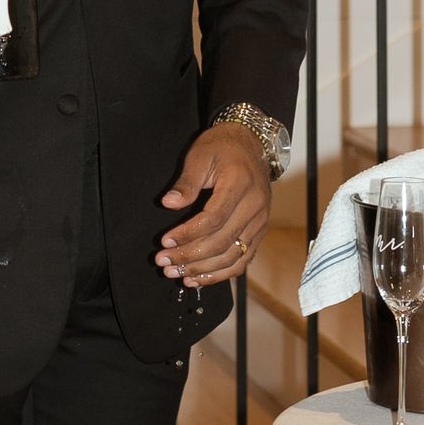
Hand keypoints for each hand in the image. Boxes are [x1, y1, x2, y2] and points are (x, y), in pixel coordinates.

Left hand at [155, 123, 271, 288]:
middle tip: (163, 262)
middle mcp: (255, 206)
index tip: (164, 241)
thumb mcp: (200, 156)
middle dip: (190, 256)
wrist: (251, 146)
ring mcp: (260, 222)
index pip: (213, 218)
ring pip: (233, 257)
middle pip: (222, 242)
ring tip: (176, 273)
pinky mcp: (259, 232)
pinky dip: (221, 274)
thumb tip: (168, 203)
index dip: (187, 234)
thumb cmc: (222, 149)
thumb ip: (185, 182)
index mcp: (240, 184)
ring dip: (203, 270)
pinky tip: (198, 278)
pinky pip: (243, 261)